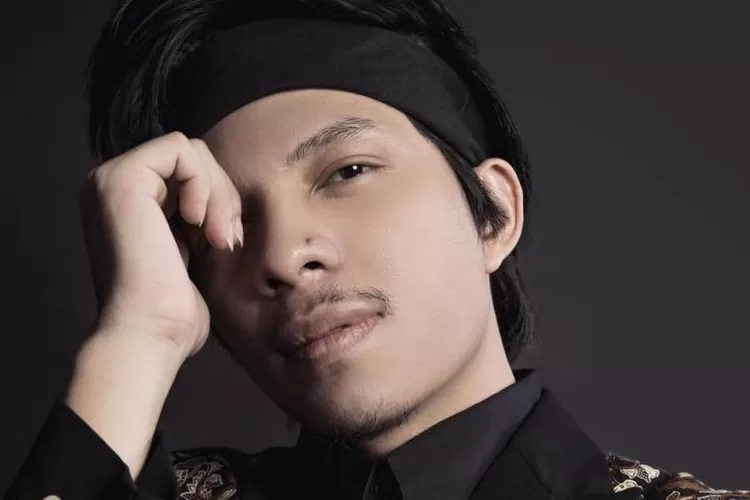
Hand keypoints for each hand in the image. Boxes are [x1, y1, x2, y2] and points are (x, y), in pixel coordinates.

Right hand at [79, 131, 242, 358]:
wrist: (150, 333)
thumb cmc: (174, 309)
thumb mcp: (193, 250)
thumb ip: (198, 217)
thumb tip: (225, 196)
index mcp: (130, 203)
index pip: (188, 172)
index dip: (220, 199)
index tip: (227, 241)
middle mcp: (115, 187)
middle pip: (192, 158)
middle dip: (223, 195)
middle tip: (227, 240)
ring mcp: (113, 180)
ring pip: (190, 151)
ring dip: (219, 193)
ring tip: (218, 238)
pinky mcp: (121, 178)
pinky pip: (180, 149)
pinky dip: (203, 183)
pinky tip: (198, 223)